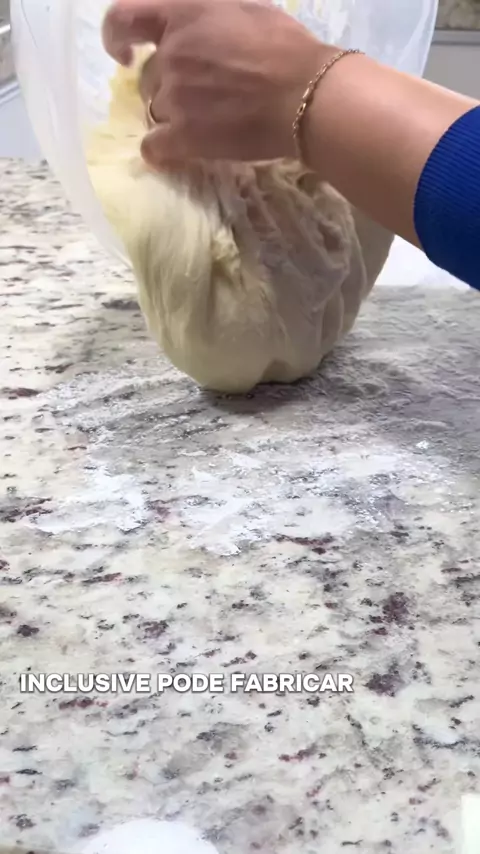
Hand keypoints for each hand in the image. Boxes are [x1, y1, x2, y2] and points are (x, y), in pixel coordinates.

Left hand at [102, 0, 327, 165]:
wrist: (305, 96)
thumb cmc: (287, 49)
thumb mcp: (246, 8)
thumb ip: (210, 13)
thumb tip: (198, 23)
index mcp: (184, 13)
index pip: (124, 18)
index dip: (115, 38)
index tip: (123, 55)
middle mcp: (171, 53)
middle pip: (149, 77)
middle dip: (168, 87)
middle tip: (202, 98)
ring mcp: (174, 96)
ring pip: (157, 111)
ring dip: (176, 116)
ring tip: (209, 122)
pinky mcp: (183, 136)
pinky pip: (154, 148)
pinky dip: (162, 151)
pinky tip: (178, 152)